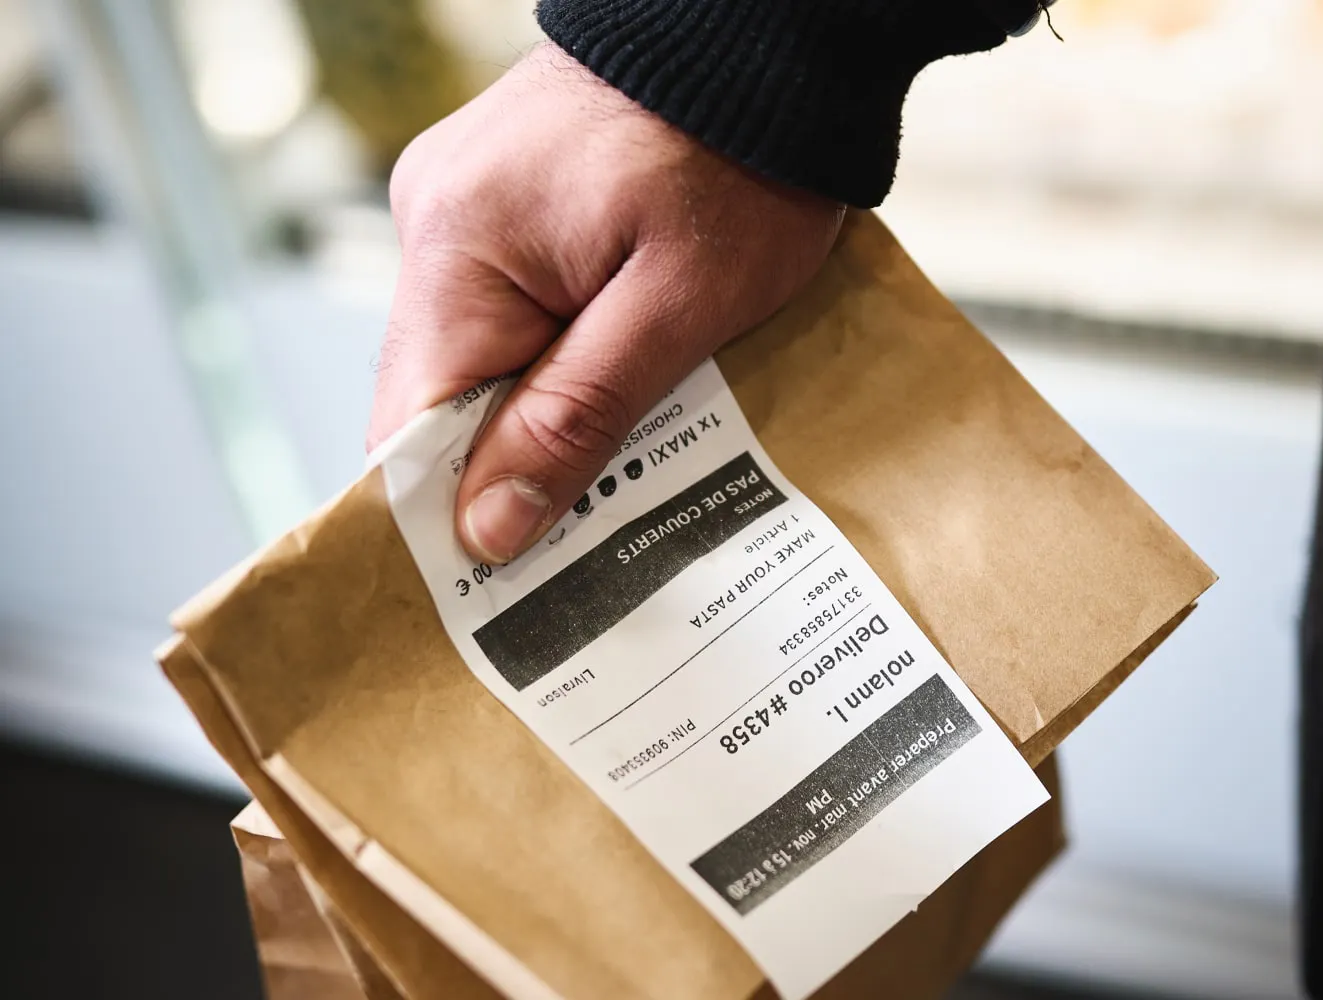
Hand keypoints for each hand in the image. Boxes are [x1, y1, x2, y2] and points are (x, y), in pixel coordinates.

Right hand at [370, 42, 843, 564]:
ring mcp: (471, 211)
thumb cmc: (741, 154)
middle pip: (444, 401)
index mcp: (458, 252)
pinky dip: (558, 363)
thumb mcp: (678, 304)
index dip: (454, 515)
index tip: (511, 589)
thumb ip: (577, 414)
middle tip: (591, 542)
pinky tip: (621, 392)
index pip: (410, 428)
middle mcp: (440, 227)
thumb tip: (484, 529)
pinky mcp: (511, 206)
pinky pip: (512, 313)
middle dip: (515, 472)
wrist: (768, 37)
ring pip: (483, 362)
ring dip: (546, 419)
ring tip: (622, 468)